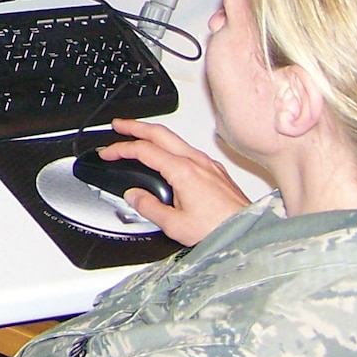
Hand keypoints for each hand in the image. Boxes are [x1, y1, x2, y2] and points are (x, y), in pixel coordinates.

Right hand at [103, 117, 252, 245]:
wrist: (249, 231)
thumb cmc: (219, 228)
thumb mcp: (175, 225)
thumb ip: (149, 207)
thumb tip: (134, 196)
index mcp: (183, 171)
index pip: (144, 150)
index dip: (121, 148)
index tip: (108, 151)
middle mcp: (196, 161)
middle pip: (160, 133)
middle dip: (135, 126)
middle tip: (118, 125)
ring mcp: (208, 163)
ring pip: (175, 138)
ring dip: (153, 134)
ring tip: (139, 136)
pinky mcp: (216, 170)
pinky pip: (187, 148)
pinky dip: (170, 145)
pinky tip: (168, 154)